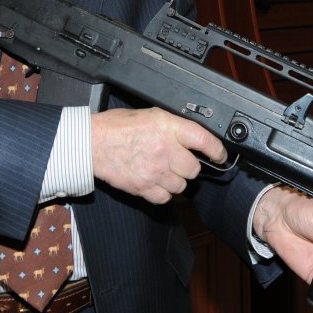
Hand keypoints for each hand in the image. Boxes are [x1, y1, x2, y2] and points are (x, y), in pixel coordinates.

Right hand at [91, 107, 226, 203]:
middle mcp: (165, 149)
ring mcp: (155, 171)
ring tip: (163, 171)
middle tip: (179, 161)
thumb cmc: (116, 126)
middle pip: (194, 169)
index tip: (220, 155)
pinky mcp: (144, 187)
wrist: (92, 143)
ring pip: (182, 186)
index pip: (204, 140)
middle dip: (189, 166)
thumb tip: (191, 137)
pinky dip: (163, 193)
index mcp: (167, 127)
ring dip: (176, 180)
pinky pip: (166, 198)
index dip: (217, 150)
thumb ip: (172, 126)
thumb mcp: (149, 115)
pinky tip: (155, 182)